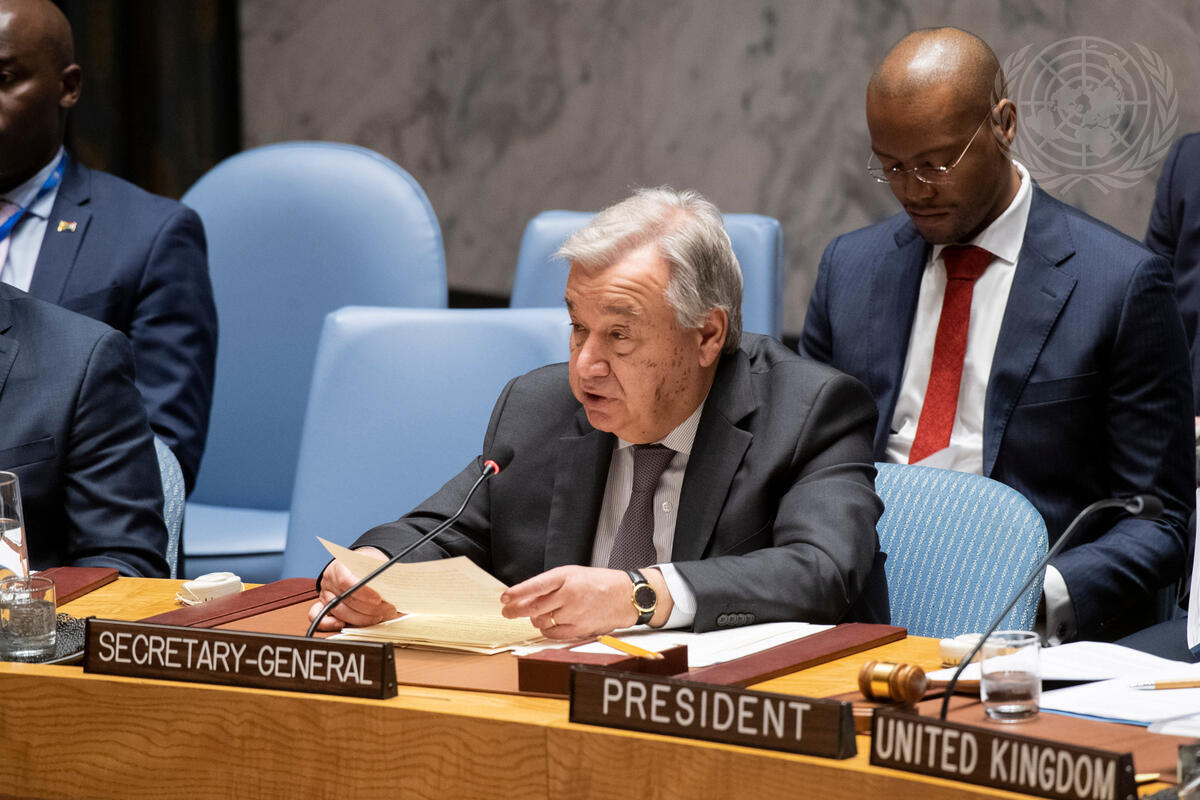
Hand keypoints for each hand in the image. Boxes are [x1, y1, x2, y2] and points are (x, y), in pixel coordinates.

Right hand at [306, 547, 397, 631]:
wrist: (359, 566)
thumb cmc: (368, 566)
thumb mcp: (376, 564)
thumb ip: (382, 576)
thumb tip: (396, 589)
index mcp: (339, 566)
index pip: (346, 580)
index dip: (363, 592)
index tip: (379, 598)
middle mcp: (329, 581)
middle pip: (346, 599)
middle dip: (370, 608)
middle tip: (389, 609)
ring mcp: (325, 595)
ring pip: (340, 612)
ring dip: (363, 618)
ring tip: (380, 616)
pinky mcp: (324, 607)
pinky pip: (319, 618)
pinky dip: (330, 625)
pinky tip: (345, 625)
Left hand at [499, 565, 672, 639]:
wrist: (624, 597)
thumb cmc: (598, 583)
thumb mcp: (573, 574)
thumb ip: (551, 584)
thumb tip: (526, 596)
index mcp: (566, 576)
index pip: (535, 586)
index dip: (517, 593)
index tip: (504, 597)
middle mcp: (569, 594)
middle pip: (534, 607)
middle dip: (516, 610)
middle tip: (507, 611)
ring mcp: (574, 613)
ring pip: (542, 621)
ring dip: (535, 619)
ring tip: (539, 614)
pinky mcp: (579, 629)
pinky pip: (553, 633)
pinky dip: (547, 630)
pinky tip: (549, 624)